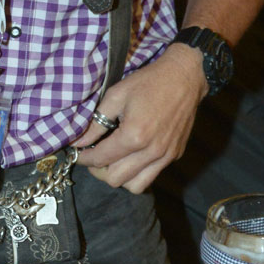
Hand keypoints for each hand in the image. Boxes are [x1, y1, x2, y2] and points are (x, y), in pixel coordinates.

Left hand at [73, 44, 207, 192]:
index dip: (84, 158)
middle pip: (115, 179)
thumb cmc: (148, 82)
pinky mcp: (175, 155)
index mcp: (134, 135)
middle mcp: (151, 151)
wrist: (184, 77)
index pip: (100, 159)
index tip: (78, 153)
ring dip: (120, 176)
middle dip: (98, 170)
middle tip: (95, 155)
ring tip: (114, 160)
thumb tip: (78, 142)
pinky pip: (151, 176)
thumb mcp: (116, 96)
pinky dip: (137, 172)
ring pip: (135, 186)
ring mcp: (165, 156)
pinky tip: (132, 155)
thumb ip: (96, 123)